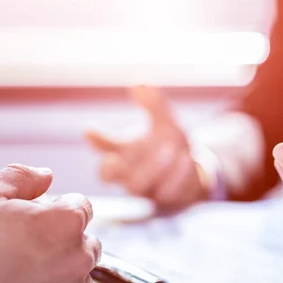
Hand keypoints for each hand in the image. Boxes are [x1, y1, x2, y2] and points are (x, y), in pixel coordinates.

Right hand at [85, 86, 206, 209]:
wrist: (192, 171)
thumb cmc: (168, 144)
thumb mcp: (165, 122)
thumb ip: (154, 104)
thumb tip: (140, 83)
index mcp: (122, 151)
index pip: (101, 146)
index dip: (95, 139)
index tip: (90, 130)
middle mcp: (127, 171)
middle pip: (107, 174)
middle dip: (116, 163)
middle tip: (138, 143)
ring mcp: (144, 187)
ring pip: (136, 185)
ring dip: (153, 167)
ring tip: (170, 149)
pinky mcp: (164, 198)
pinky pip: (166, 192)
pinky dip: (176, 176)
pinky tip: (187, 159)